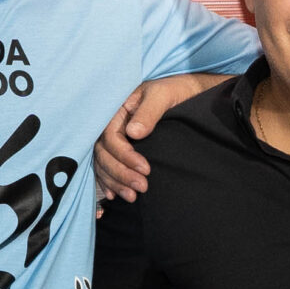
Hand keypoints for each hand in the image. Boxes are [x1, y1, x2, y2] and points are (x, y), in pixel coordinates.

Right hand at [95, 70, 222, 206]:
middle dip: (120, 173)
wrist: (186, 95)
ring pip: (103, 163)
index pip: (111, 137)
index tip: (145, 169)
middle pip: (104, 153)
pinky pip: (107, 167)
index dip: (124, 156)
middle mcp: (112, 125)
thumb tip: (133, 132)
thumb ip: (149, 112)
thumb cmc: (175, 91)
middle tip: (142, 187)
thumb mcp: (163, 96)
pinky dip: (109, 182)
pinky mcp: (121, 149)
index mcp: (117, 110)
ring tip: (133, 197)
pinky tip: (115, 195)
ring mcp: (116, 138)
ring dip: (115, 182)